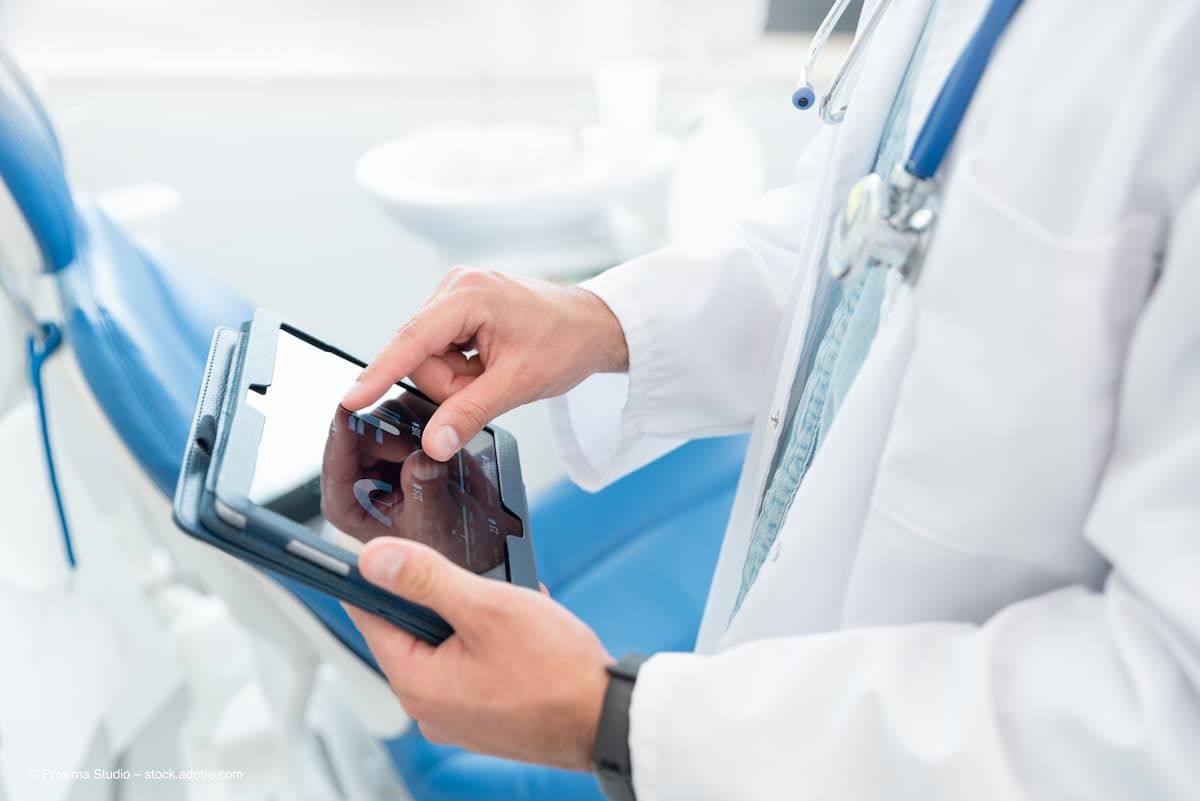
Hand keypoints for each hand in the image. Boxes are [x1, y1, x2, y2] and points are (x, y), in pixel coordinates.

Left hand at [322, 403, 504, 571]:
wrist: (474, 540)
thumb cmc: (444, 545)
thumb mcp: (435, 522)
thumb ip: (425, 489)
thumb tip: (421, 457)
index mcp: (346, 502)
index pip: (336, 458)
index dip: (344, 431)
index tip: (347, 407)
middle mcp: (357, 474)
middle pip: (361, 429)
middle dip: (398, 436)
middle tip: (429, 453)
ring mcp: (378, 453)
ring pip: (386, 415)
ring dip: (417, 428)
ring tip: (440, 458)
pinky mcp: (401, 437)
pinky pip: (408, 412)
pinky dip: (428, 420)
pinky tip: (443, 445)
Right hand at [341, 267, 628, 460]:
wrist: (594, 325)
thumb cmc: (566, 342)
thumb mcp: (518, 384)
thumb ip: (470, 413)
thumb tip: (433, 443)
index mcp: (468, 295)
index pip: (411, 341)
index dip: (379, 373)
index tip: (351, 399)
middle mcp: (455, 287)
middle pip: (421, 357)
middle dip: (452, 384)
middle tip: (491, 384)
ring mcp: (456, 296)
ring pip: (430, 359)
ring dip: (460, 379)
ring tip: (496, 371)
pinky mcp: (460, 307)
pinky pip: (442, 352)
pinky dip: (464, 369)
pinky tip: (490, 363)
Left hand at [345, 538, 613, 769]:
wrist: (606, 719)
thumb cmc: (556, 671)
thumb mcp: (487, 607)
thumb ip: (426, 579)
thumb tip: (375, 559)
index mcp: (417, 684)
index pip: (370, 616)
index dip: (378, 576)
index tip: (390, 549)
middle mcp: (428, 708)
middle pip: (410, 629)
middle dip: (444, 596)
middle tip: (481, 584)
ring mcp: (455, 716)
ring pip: (445, 645)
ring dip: (472, 617)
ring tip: (511, 610)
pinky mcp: (481, 717)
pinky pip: (468, 666)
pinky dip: (489, 642)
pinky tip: (521, 632)